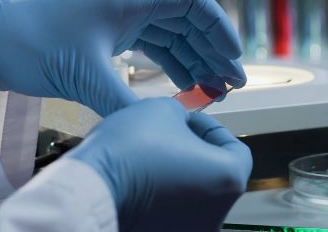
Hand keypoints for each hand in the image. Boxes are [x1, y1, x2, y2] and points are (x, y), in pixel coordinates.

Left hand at [0, 0, 245, 115]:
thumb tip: (158, 124)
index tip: (233, 55)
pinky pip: (148, 45)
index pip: (189, 0)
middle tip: (232, 81)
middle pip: (184, 20)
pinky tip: (183, 85)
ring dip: (193, 59)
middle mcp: (125, 1)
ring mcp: (115, 16)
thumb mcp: (84, 76)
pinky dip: (169, 64)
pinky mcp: (104, 33)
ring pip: (168, 34)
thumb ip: (125, 100)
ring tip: (214, 89)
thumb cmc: (30, 44)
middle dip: (211, 50)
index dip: (217, 26)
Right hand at [69, 98, 251, 230]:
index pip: (236, 150)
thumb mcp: (164, 109)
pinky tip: (141, 178)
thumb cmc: (131, 147)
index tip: (190, 119)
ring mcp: (190, 231)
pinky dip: (163, 197)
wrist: (90, 187)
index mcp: (229, 180)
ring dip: (179, 174)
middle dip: (195, 152)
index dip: (212, 128)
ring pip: (193, 197)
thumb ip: (185, 114)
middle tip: (170, 134)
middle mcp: (217, 214)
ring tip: (151, 156)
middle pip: (215, 176)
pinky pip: (171, 214)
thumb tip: (183, 123)